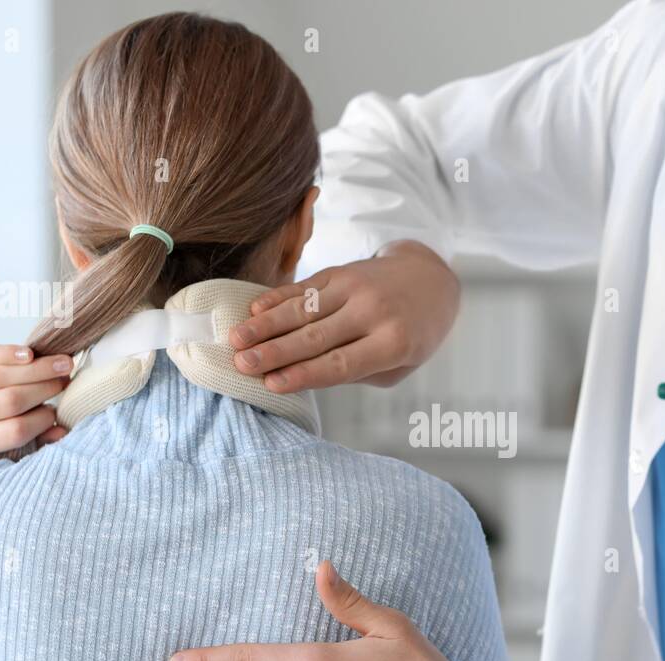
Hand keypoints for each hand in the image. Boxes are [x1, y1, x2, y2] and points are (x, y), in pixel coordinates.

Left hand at [0, 343, 72, 455]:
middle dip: (45, 388)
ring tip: (60, 364)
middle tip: (65, 379)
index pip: (16, 431)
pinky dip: (10, 353)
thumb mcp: (1, 436)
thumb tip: (62, 431)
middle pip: (10, 401)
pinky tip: (31, 354)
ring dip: (37, 369)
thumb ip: (34, 436)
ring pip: (0, 376)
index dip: (42, 419)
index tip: (55, 410)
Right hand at [229, 240, 460, 391]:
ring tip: (235, 339)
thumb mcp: (401, 364)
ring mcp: (355, 288)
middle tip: (241, 364)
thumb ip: (359, 371)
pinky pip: (304, 287)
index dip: (304, 373)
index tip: (271, 384)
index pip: (341, 362)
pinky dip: (277, 298)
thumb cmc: (413, 334)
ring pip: (304, 308)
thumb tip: (304, 374)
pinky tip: (252, 309)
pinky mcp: (340, 272)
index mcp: (393, 342)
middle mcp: (373, 312)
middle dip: (275, 351)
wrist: (430, 279)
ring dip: (266, 324)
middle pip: (316, 336)